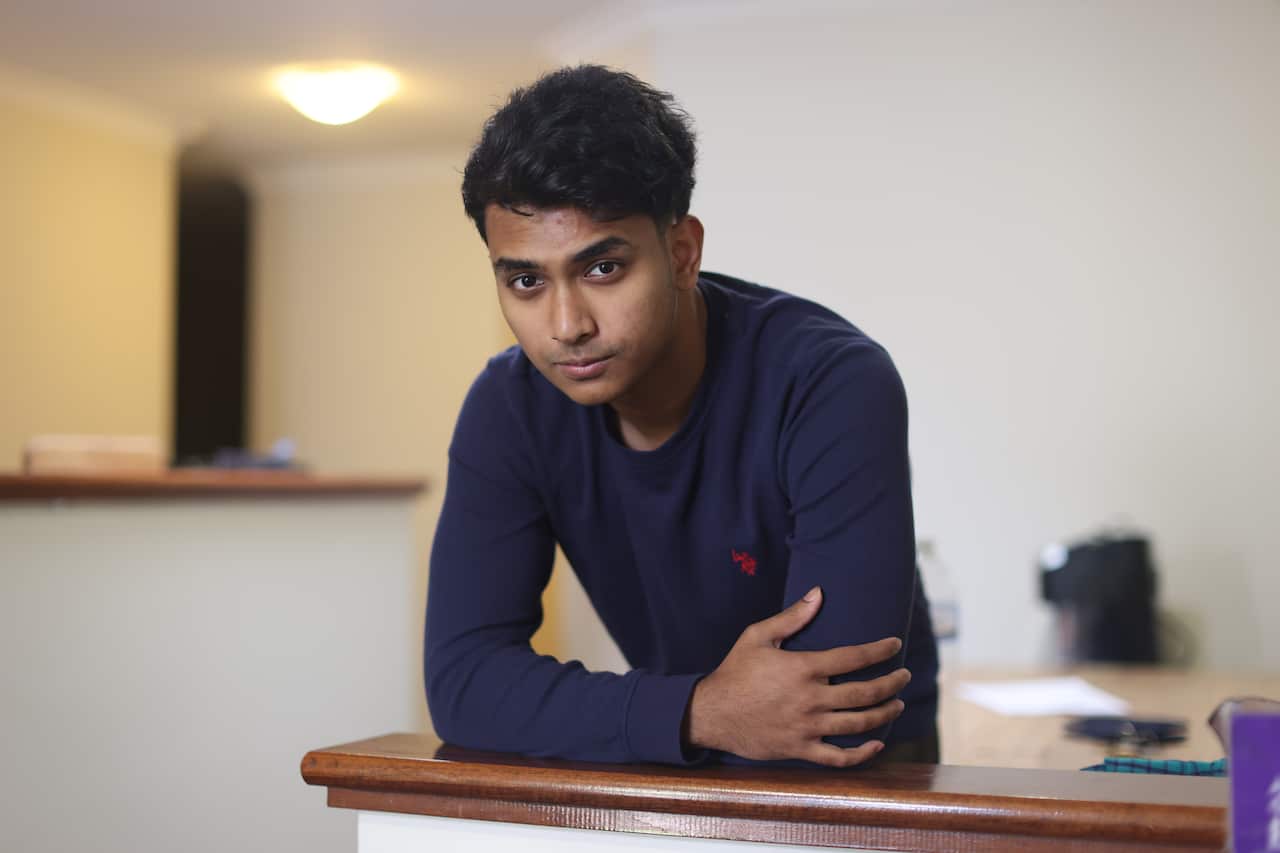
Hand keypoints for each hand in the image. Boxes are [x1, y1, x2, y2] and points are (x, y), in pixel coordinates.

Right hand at [684, 586, 909, 766]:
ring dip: (884, 713)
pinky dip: (862, 753)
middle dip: (892, 683)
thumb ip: (791, 617)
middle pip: (865, 693)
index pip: (853, 658)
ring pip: (859, 724)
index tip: (895, 645)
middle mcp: (810, 698)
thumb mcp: (757, 636)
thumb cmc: (734, 671)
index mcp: (803, 668)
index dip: (880, 650)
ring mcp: (807, 727)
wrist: (711, 713)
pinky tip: (878, 743)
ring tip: (898, 704)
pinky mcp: (801, 749)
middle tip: (905, 676)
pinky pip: (839, 757)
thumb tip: (818, 593)